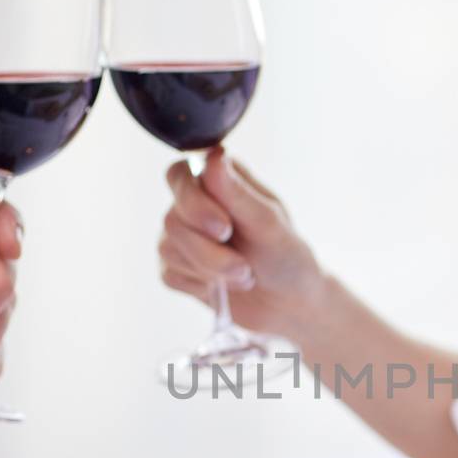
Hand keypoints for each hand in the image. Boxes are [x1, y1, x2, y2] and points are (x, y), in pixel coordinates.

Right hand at [157, 149, 325, 338]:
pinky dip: (200, 286)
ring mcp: (181, 237)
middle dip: (210, 251)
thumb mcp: (269, 224)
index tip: (224, 228)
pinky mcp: (176, 268)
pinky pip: (170, 275)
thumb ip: (238, 193)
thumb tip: (214, 155)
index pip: (179, 174)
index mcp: (218, 181)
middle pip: (172, 219)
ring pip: (168, 249)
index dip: (193, 202)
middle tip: (244, 266)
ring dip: (211, 270)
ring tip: (245, 276)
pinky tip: (224, 287)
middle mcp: (194, 204)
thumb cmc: (286, 256)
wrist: (288, 302)